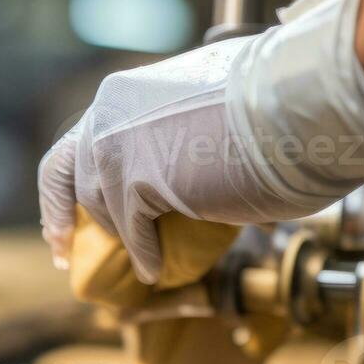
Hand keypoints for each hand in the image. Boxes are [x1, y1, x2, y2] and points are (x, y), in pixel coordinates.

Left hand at [40, 0, 363, 284]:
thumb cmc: (278, 97)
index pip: (79, 140)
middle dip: (61, 216)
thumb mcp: (210, 105)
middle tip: (66, 253)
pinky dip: (143, 254)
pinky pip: (131, 230)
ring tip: (142, 259)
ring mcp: (117, 145)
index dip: (66, 182)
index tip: (63, 219)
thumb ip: (179, 127)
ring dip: (120, 236)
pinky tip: (154, 271)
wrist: (302, 100)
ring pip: (100, 205)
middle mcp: (110, 112)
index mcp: (126, 92)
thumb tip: (184, 158)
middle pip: (64, 172)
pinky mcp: (136, 180)